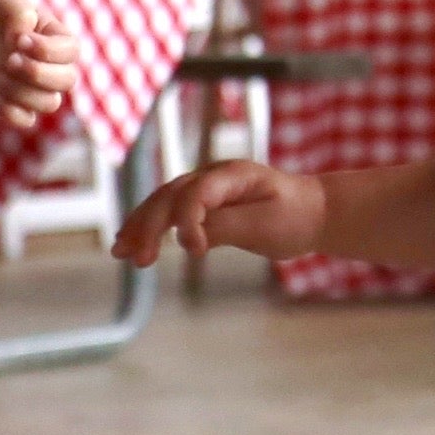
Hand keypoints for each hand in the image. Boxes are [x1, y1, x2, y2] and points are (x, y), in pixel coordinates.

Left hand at [0, 0, 77, 124]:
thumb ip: (18, 7)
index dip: (50, 50)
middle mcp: (37, 59)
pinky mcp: (0, 101)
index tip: (16, 39)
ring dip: (25, 93)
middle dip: (40, 74)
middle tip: (7, 61)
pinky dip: (14, 112)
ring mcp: (20, 82)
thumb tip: (27, 36)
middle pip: (67, 80)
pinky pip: (26, 119)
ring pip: (49, 102)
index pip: (70, 49)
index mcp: (43, 31)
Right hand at [115, 161, 328, 266]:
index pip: (197, 193)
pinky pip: (170, 211)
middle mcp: (214, 175)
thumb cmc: (295, 217)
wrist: (313, 211)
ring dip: (140, 226)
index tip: (195, 251)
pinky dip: (150, 226)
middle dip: (149, 226)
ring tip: (120, 252)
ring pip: (163, 202)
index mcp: (234, 175)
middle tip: (136, 259)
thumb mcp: (267, 226)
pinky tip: (130, 241)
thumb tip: (189, 236)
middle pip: (170, 195)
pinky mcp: (204, 202)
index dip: (188, 220)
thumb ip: (227, 227)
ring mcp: (206, 186)